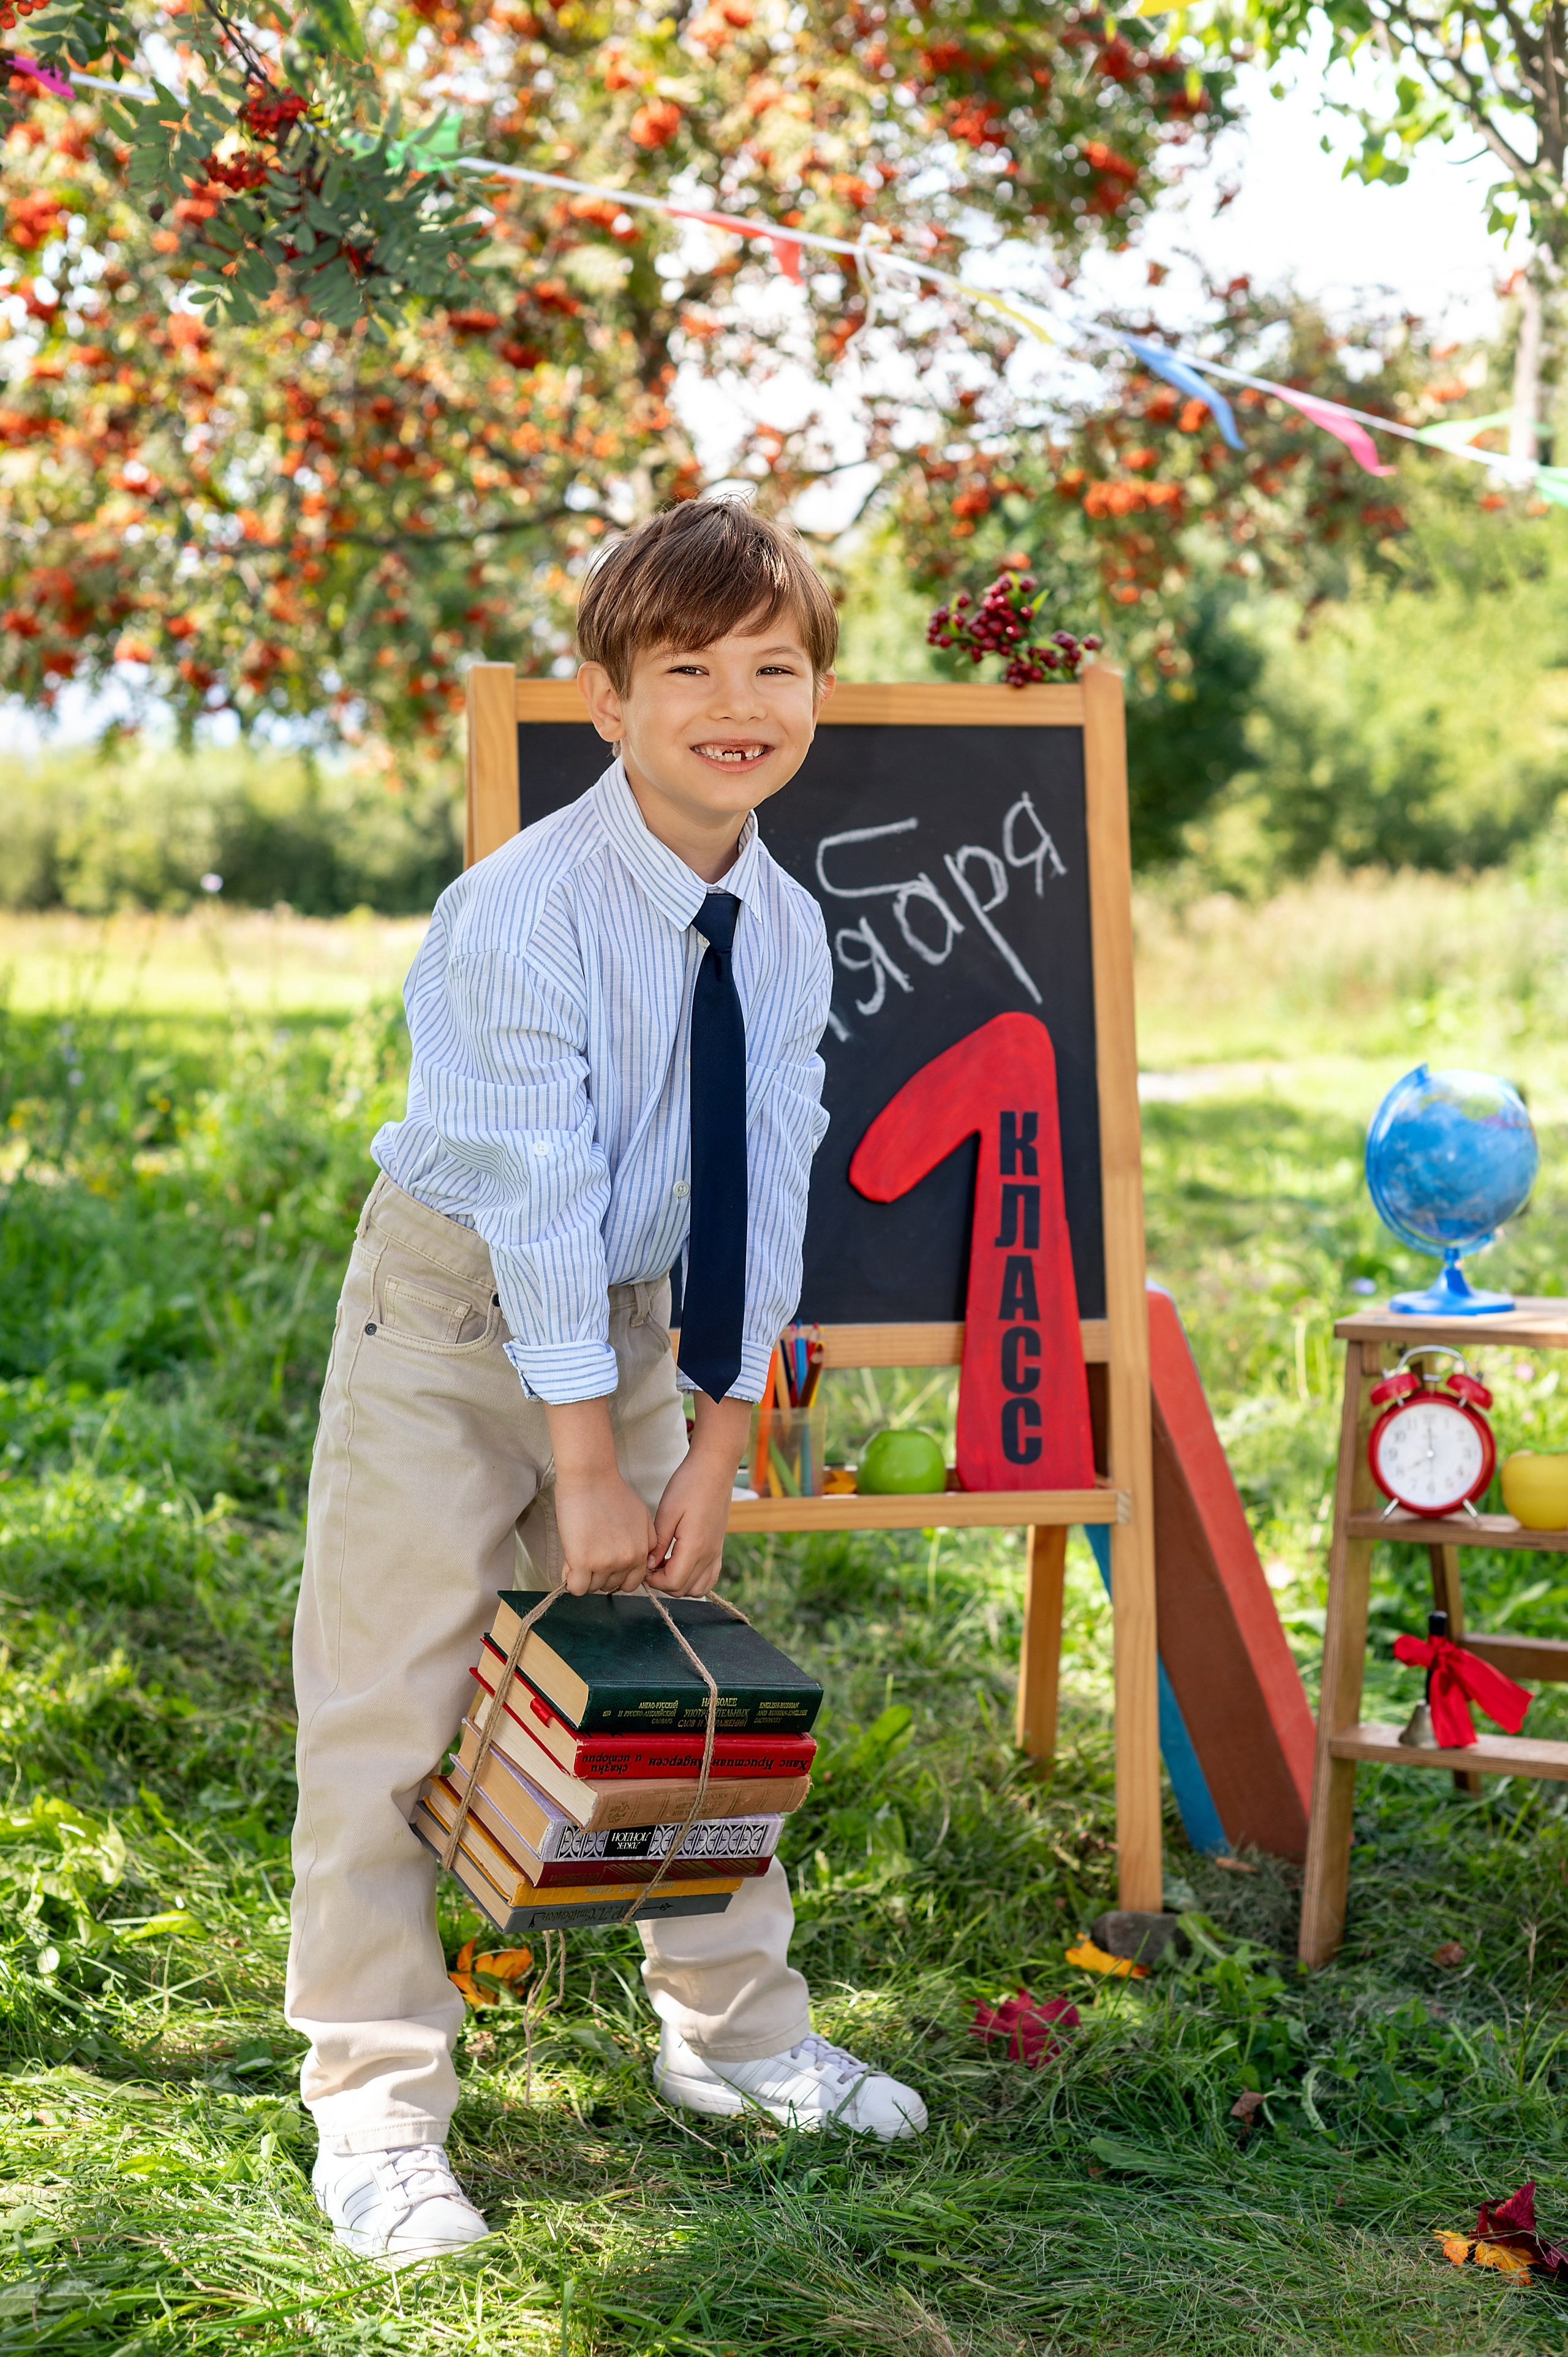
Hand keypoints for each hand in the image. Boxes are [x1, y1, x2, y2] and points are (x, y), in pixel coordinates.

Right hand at [546, 1398, 656, 1593]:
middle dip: (600, 1576)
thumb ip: (648, 1542)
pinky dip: (570, 1581)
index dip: (617, 1576)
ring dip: (584, 1576)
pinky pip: (576, 1588)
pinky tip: (569, 1564)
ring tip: (578, 1554)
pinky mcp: (582, 1562)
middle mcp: (626, 1560)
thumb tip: (644, 1564)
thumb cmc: (612, 1492)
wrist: (590, 1478)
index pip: (632, 1584)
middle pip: (611, 1587)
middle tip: (589, 1555)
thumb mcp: (643, 1517)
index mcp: (642, 1551)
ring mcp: (605, 1563)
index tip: (606, 1565)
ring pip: (593, 1588)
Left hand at [648, 1393, 751, 1597]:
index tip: (643, 1566)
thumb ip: (659, 1542)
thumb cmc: (689, 1484)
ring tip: (665, 1564)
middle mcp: (708, 1554)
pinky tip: (681, 1563)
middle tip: (650, 1564)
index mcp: (694, 1546)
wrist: (715, 1467)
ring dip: (679, 1583)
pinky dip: (695, 1579)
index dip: (653, 1580)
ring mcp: (716, 1552)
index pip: (672, 1583)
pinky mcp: (718, 1547)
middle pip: (684, 1589)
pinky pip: (710, 1577)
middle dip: (663, 1583)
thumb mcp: (667, 1511)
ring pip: (698, 1588)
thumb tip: (649, 1565)